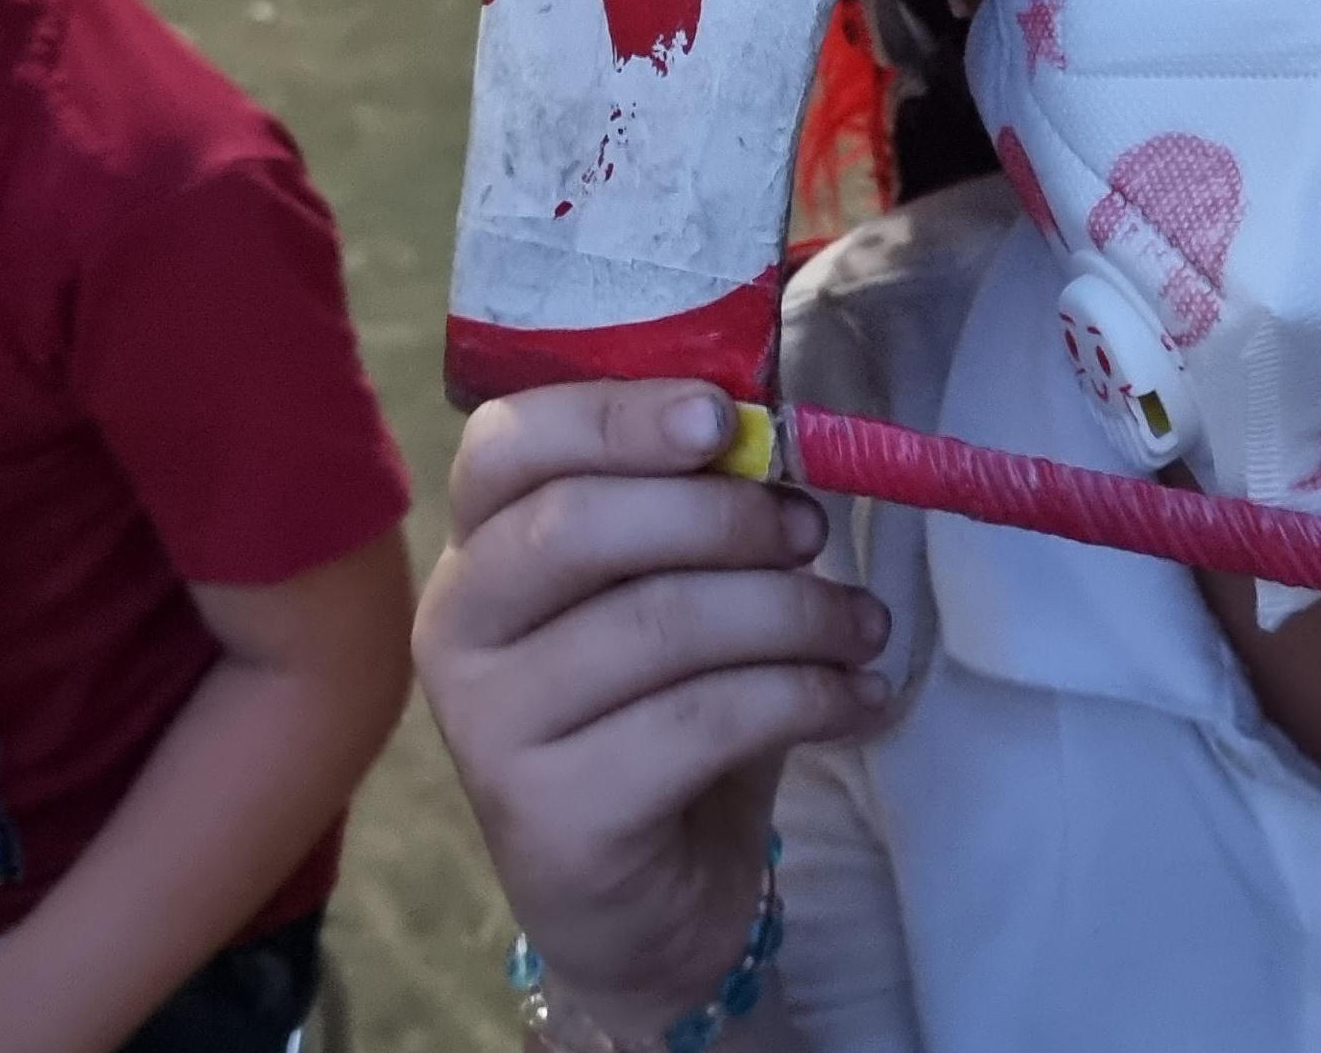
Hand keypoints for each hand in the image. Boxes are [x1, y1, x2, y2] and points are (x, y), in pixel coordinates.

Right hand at [412, 380, 887, 1034]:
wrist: (647, 904)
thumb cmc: (662, 718)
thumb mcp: (674, 597)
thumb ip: (694, 512)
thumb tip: (777, 429)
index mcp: (479, 550)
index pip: (508, 444)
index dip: (613, 416)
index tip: (723, 416)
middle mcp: (458, 629)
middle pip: (576, 526)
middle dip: (720, 515)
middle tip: (812, 529)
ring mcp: (491, 727)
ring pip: (656, 624)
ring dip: (791, 612)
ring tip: (862, 626)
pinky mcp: (553, 814)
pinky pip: (697, 721)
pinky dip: (802, 697)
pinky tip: (855, 699)